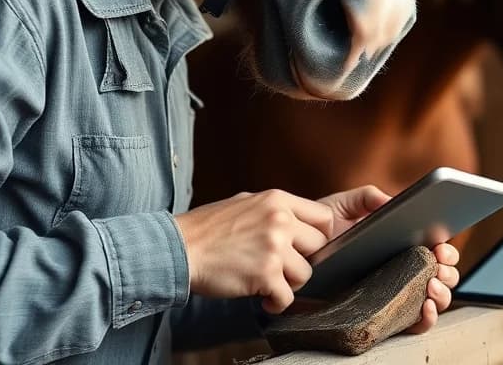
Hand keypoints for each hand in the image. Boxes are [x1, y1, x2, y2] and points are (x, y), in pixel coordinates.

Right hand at [174, 190, 333, 313]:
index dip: (320, 236)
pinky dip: (276, 303)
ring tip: (268, 282)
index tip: (307, 247)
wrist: (178, 247)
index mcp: (277, 200)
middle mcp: (281, 221)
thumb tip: (296, 221)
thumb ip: (274, 210)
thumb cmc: (206, 228)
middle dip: (303, 260)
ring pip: (305, 274)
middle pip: (320, 246)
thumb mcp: (245, 202)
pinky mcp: (265, 274)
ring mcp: (274, 247)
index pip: (324, 217)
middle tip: (283, 266)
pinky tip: (263, 298)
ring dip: (288, 283)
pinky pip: (287, 297)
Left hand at [317, 184, 459, 333]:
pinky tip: (424, 306)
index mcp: (399, 244)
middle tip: (438, 262)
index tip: (441, 247)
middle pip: (441, 275)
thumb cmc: (319, 232)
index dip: (446, 250)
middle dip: (449, 270)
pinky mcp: (382, 316)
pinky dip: (427, 318)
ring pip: (434, 299)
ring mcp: (394, 294)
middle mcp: (402, 270)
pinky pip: (414, 324)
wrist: (295, 257)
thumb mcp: (343, 206)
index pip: (434, 248)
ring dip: (443, 293)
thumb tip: (393, 202)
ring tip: (430, 283)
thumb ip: (368, 196)